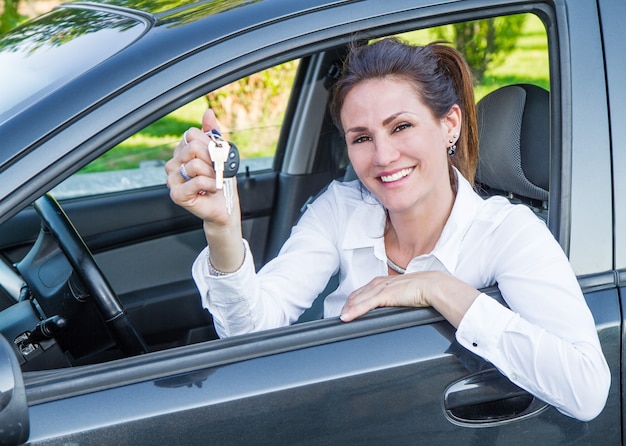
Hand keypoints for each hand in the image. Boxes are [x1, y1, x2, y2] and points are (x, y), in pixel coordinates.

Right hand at [166, 109, 239, 226]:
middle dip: (211, 160)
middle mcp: (173, 164)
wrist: (224, 206)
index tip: (215, 157)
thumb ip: (212, 133)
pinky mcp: (177, 194)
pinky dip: (211, 185)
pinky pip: (198, 181)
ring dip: (212, 174)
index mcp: (181, 152)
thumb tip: (208, 113)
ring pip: (196, 164)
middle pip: (193, 147)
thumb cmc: (221, 181)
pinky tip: (210, 190)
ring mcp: (172, 180)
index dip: (208, 145)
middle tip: (215, 172)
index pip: (191, 134)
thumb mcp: (220, 153)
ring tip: (212, 182)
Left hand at [340, 271, 479, 326]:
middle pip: (358, 294)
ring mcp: (383, 288)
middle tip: (340, 315)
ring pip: (359, 299)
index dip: (354, 300)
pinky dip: (355, 310)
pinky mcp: (386, 295)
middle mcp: (381, 283)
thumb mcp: (406, 294)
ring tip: (341, 318)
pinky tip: (347, 317)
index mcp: (386, 282)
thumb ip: (397, 298)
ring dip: (348, 309)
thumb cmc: (425, 290)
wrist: (436, 286)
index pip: (364, 291)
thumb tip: (397, 306)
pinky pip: (365, 304)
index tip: (348, 307)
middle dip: (347, 304)